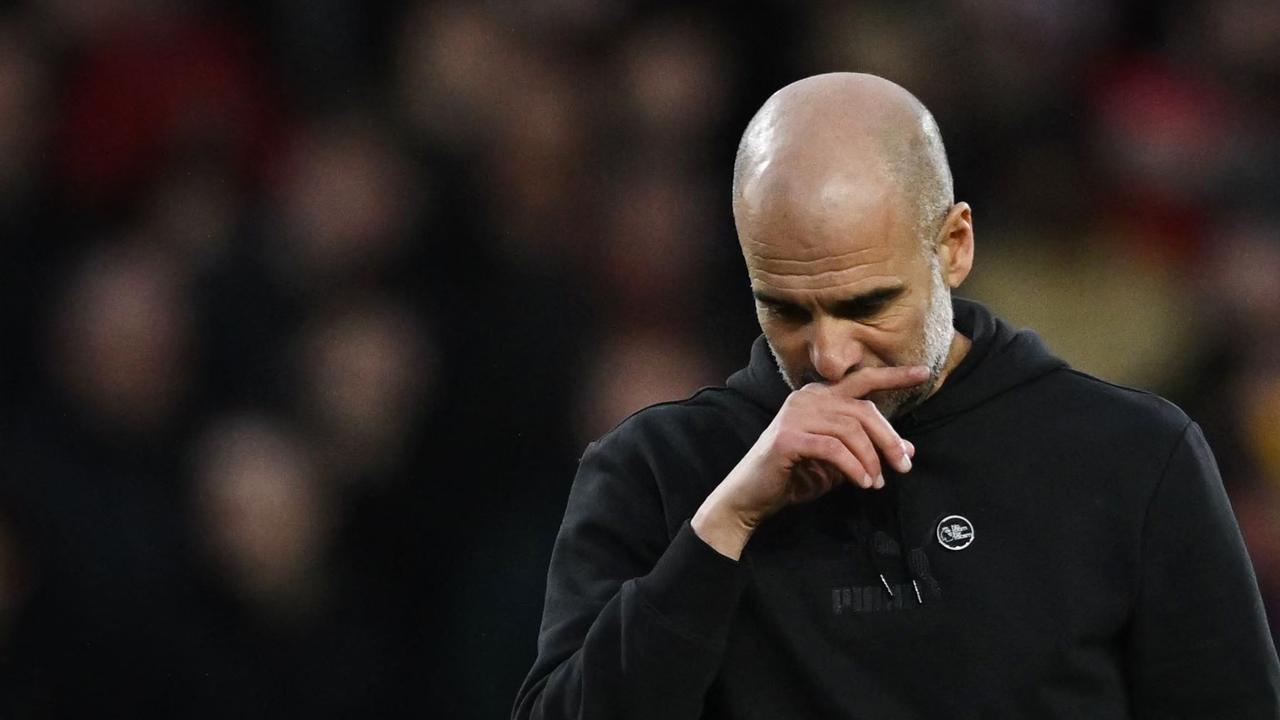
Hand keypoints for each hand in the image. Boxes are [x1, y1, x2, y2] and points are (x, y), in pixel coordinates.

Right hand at [692, 365, 926, 558]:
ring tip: (875, 482)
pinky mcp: (788, 437)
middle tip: (903, 465)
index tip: (923, 374)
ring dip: (871, 459)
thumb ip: (869, 450)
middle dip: (889, 439)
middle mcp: (807, 398)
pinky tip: (861, 483)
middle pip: (863, 409)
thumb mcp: (841, 462)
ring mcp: (795, 415)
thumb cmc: (795, 476)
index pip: (861, 380)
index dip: (893, 376)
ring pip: (851, 430)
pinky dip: (853, 467)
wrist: (751, 497)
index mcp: (819, 396)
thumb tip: (908, 450)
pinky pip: (833, 449)